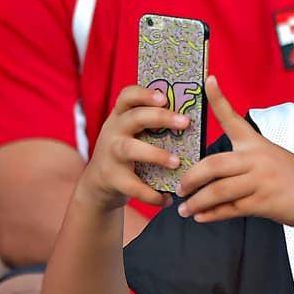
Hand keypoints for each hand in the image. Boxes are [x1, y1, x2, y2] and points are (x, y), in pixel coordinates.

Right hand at [79, 85, 188, 210]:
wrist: (100, 184)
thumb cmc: (129, 154)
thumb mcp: (135, 135)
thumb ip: (156, 128)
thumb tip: (193, 124)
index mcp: (122, 116)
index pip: (128, 96)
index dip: (144, 94)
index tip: (164, 96)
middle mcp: (114, 131)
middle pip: (134, 118)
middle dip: (160, 118)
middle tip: (185, 122)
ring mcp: (110, 154)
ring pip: (130, 149)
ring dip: (156, 154)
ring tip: (177, 163)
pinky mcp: (111, 178)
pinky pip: (132, 185)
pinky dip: (151, 194)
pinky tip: (167, 199)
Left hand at [176, 76, 293, 227]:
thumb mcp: (274, 160)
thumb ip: (247, 165)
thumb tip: (216, 180)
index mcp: (257, 144)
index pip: (233, 118)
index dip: (219, 98)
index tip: (208, 79)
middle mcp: (257, 158)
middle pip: (212, 165)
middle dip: (190, 178)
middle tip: (179, 188)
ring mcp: (260, 181)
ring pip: (217, 191)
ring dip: (196, 202)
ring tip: (185, 209)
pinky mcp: (263, 202)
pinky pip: (229, 209)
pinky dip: (212, 214)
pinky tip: (201, 217)